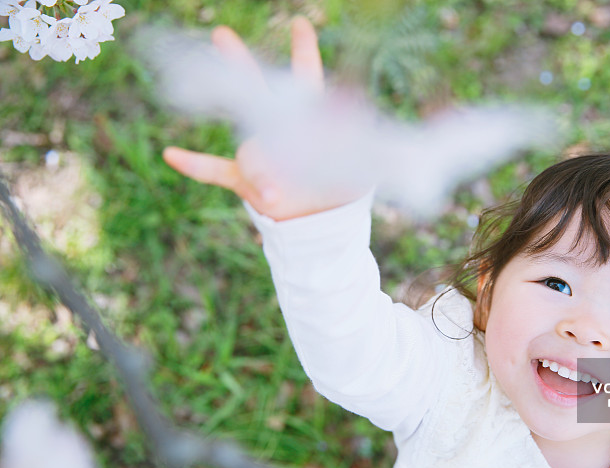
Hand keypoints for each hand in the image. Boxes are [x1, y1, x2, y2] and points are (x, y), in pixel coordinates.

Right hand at [163, 17, 358, 220]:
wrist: (321, 221)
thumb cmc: (341, 188)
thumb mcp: (355, 168)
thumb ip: (353, 149)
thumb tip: (350, 129)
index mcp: (307, 119)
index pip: (307, 77)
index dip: (304, 49)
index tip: (300, 23)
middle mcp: (278, 130)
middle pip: (255, 89)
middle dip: (239, 62)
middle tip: (221, 34)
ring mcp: (260, 154)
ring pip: (247, 143)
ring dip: (258, 164)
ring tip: (272, 191)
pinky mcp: (249, 183)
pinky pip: (215, 171)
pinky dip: (194, 164)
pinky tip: (173, 154)